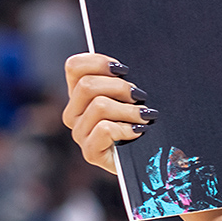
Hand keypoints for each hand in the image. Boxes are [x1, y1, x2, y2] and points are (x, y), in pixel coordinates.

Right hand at [62, 53, 153, 175]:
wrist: (148, 158)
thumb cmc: (141, 120)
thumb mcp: (130, 94)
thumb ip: (121, 78)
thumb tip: (124, 66)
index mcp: (79, 94)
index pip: (74, 66)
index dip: (98, 62)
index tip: (123, 69)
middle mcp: (73, 113)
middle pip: (87, 85)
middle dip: (120, 87)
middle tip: (139, 96)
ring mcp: (79, 134)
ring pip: (99, 106)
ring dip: (129, 109)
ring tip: (145, 116)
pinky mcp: (90, 152)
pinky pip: (105, 129)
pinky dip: (126, 128)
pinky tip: (138, 132)